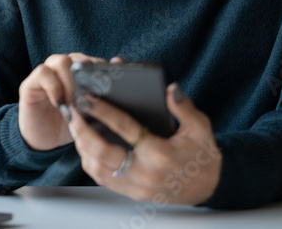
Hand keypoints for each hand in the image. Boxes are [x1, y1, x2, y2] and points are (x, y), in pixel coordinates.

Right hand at [17, 53, 123, 151]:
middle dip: (87, 79)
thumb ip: (104, 98)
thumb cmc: (72, 124)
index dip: (104, 70)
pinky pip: (43, 72)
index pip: (96, 62)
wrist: (46, 140)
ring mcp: (48, 72)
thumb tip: (120, 79)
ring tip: (73, 104)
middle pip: (80, 59)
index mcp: (82, 72)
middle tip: (90, 100)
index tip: (111, 85)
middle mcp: (66, 67)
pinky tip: (59, 102)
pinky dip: (54, 86)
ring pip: (62, 61)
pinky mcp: (32, 82)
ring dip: (71, 83)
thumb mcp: (92, 114)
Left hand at [70, 82, 221, 204]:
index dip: (103, 111)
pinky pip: (104, 180)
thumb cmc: (202, 154)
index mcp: (160, 153)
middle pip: (102, 152)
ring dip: (82, 147)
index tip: (87, 98)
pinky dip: (91, 162)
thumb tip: (169, 89)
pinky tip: (86, 146)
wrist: (209, 186)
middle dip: (82, 130)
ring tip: (75, 126)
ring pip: (98, 168)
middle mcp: (145, 172)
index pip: (124, 128)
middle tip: (72, 111)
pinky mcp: (134, 193)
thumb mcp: (200, 127)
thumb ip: (184, 107)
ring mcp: (138, 186)